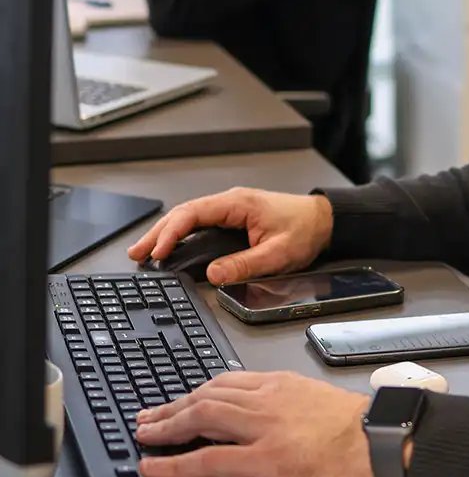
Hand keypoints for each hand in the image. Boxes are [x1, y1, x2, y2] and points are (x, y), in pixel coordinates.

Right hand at [126, 187, 333, 283]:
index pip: (194, 213)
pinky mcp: (233, 218)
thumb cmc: (305, 229)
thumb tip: (213, 274)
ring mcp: (231, 209)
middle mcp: (231, 202)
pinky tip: (171, 247)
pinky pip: (200, 223)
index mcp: (239, 204)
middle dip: (158, 232)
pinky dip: (181, 234)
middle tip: (136, 252)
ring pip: (189, 217)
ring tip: (145, 251)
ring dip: (167, 233)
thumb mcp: (278, 253)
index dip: (171, 232)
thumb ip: (245, 264)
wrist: (325, 220)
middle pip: (184, 213)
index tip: (157, 251)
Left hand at [136, 371, 376, 476]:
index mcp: (279, 384)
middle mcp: (265, 399)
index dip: (194, 393)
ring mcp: (261, 428)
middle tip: (148, 418)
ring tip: (144, 436)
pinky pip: (207, 459)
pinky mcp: (262, 459)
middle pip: (205, 396)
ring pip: (200, 418)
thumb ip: (285, 402)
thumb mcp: (314, 399)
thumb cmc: (354, 426)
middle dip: (171, 407)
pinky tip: (154, 467)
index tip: (177, 403)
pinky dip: (174, 463)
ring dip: (166, 428)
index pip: (225, 382)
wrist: (378, 439)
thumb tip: (263, 415)